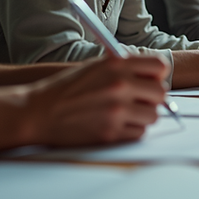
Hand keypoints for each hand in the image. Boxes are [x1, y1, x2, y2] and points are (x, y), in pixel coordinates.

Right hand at [25, 55, 168, 145]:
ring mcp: (116, 110)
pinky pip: (139, 133)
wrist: (37, 112)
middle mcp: (119, 85)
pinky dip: (131, 131)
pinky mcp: (111, 133)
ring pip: (153, 115)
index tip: (150, 80)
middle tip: (139, 100)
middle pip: (161, 93)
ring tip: (124, 113)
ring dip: (142, 116)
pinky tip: (115, 124)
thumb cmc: (66, 89)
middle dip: (152, 98)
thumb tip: (155, 77)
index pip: (160, 66)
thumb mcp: (95, 67)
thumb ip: (125, 68)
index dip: (157, 75)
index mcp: (117, 65)